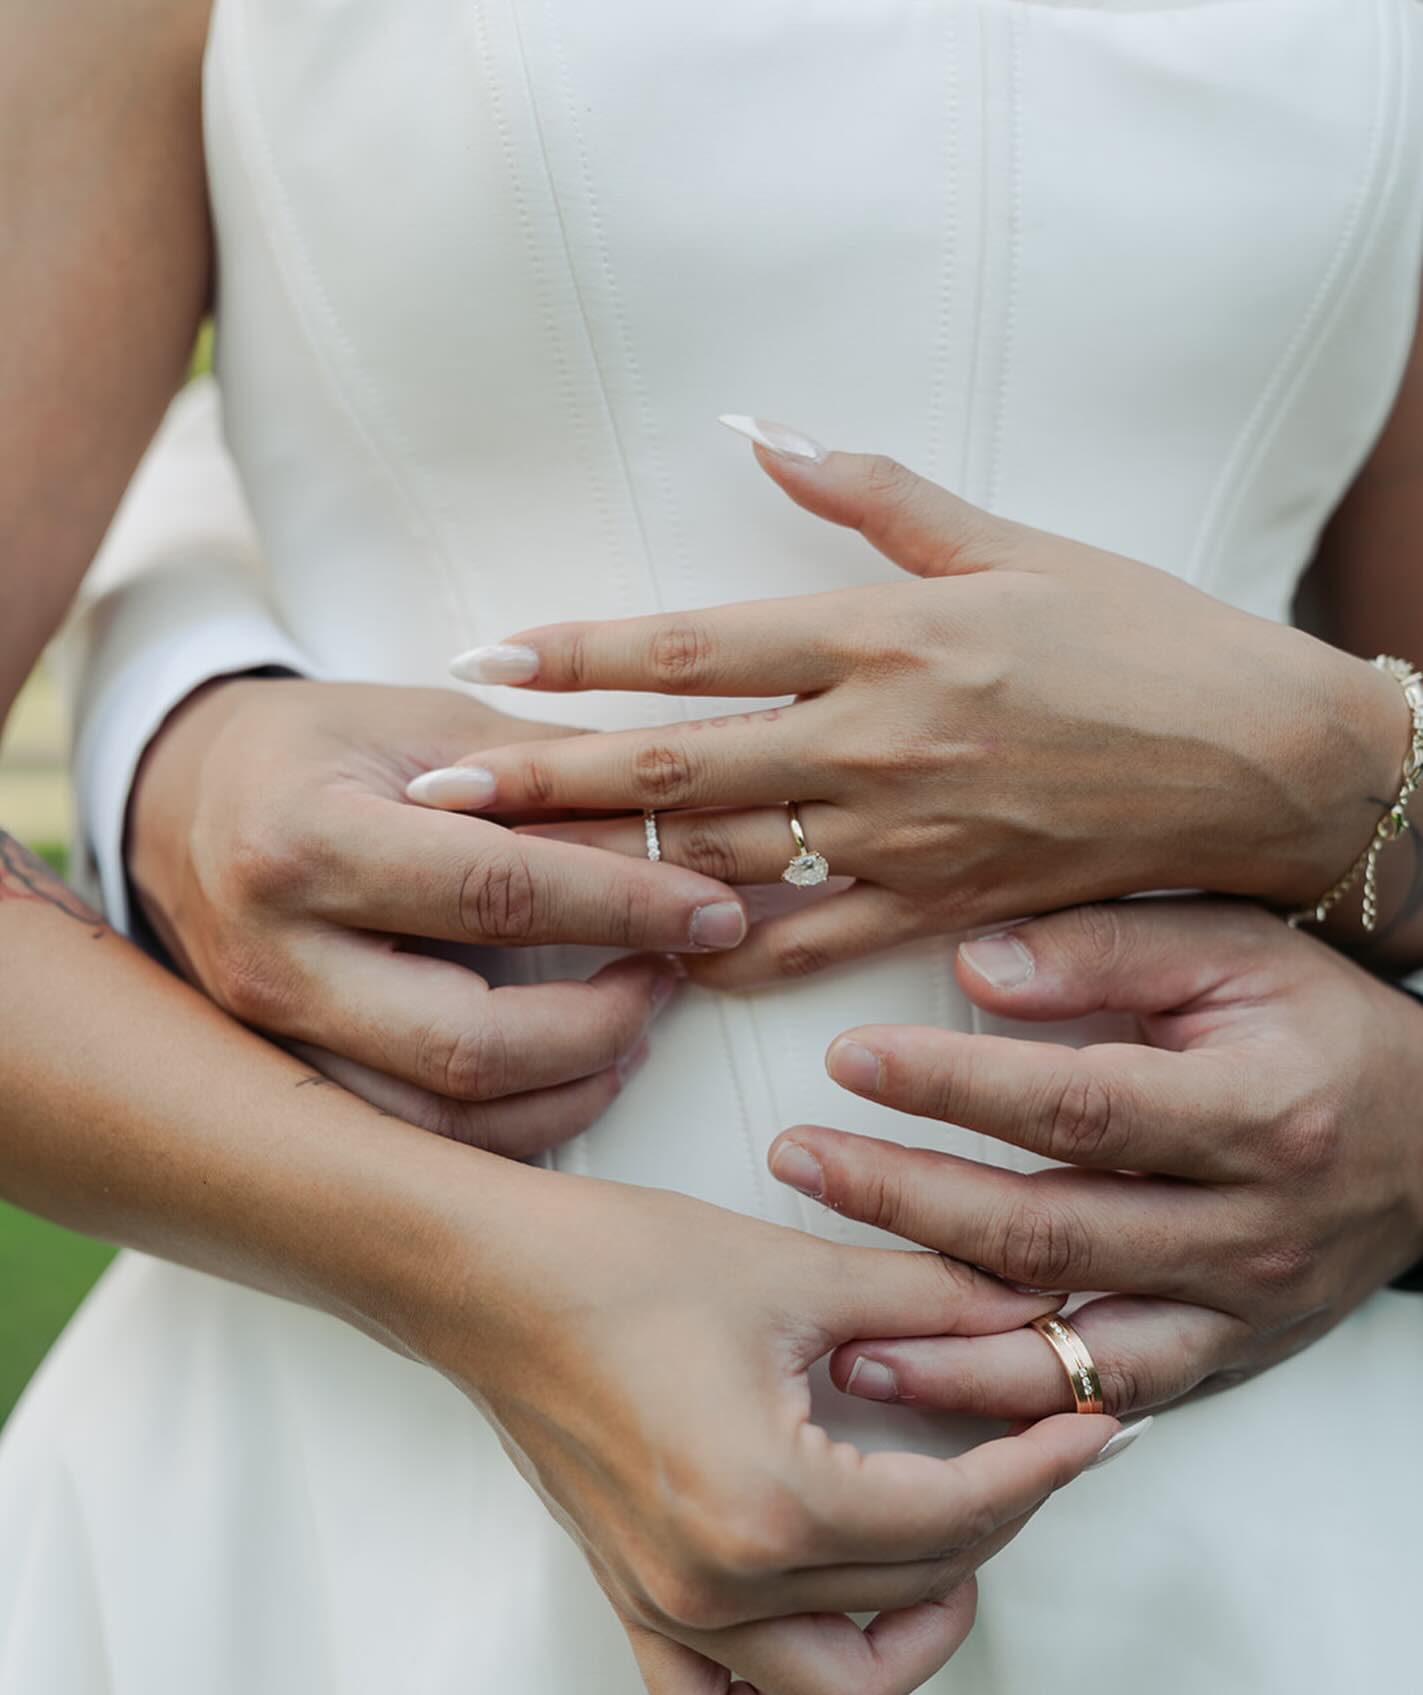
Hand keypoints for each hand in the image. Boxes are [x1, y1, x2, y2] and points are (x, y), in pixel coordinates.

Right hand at [130, 677, 749, 1153]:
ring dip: (568, 1090)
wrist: (184, 797)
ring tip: (638, 1024)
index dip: (625, 908)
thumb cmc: (319, 747)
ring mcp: (272, 1037)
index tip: (715, 912)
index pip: (496, 893)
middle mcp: (274, 954)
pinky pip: (419, 1140)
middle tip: (677, 976)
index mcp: (305, 838)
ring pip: (443, 1124)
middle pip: (468, 1043)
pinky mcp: (290, 1081)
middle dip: (603, 1026)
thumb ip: (550, 779)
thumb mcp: (425, 726)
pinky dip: (514, 1124)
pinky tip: (576, 1070)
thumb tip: (695, 824)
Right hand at [412, 1166, 1123, 1694]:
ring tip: (944, 1541)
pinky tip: (820, 1622)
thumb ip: (930, 1298)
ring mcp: (673, 1609)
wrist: (489, 1279)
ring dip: (913, 1629)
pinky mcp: (639, 1604)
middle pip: (914, 1595)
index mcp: (768, 1504)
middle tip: (1030, 1446)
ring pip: (838, 1686)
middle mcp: (721, 1585)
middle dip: (998, 1519)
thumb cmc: (612, 1268)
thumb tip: (1030, 1306)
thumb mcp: (792, 1275)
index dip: (1041, 1470)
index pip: (954, 1519)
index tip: (1091, 1430)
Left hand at [427, 421, 1402, 987]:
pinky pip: (808, 946)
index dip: (578, 654)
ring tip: (502, 885)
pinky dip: (725, 957)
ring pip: (721, 861)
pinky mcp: (939, 908)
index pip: (695, 645)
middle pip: (674, 766)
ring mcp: (904, 836)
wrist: (1259, 762)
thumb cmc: (1142, 640)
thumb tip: (761, 430)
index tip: (483, 662)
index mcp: (883, 635)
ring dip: (606, 873)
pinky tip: (648, 963)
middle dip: (544, 783)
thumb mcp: (1011, 542)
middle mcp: (876, 739)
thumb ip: (873, 493)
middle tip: (436, 798)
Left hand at [761, 899, 1422, 1416]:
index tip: (849, 1063)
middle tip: (801, 1164)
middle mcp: (1251, 1228)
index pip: (1077, 1107)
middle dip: (908, 1204)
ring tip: (835, 1338)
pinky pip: (1110, 1400)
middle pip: (1051, 1232)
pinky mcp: (1227, 1359)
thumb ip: (1107, 949)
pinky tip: (933, 1390)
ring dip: (945, 1349)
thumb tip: (973, 972)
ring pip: (1073, 1346)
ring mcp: (1239, 1310)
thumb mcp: (1237, 949)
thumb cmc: (1324, 1029)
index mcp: (1258, 1112)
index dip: (954, 1089)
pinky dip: (1017, 1406)